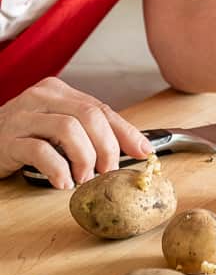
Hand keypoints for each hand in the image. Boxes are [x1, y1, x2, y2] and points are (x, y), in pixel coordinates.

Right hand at [0, 78, 152, 188]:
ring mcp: (22, 116)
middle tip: (106, 172)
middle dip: (106, 148)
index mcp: (58, 92)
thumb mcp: (59, 130)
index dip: (126, 132)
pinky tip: (62, 182)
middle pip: (89, 116)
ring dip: (84, 159)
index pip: (101, 109)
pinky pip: (40, 150)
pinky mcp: (7, 139)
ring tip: (82, 179)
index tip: (144, 153)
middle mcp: (41, 97)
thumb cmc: (23, 139)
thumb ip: (92, 134)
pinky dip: (58, 169)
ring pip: (69, 129)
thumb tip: (139, 147)